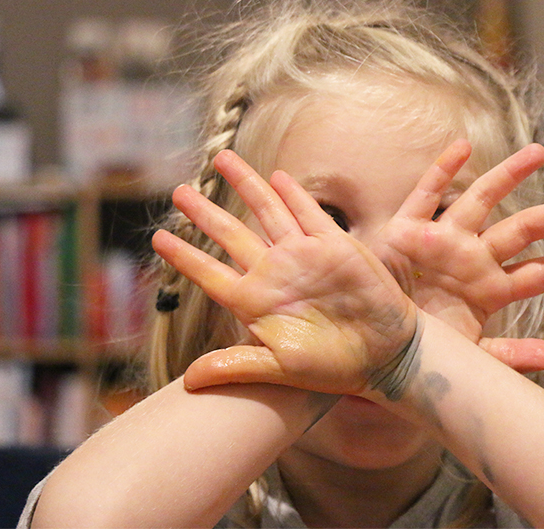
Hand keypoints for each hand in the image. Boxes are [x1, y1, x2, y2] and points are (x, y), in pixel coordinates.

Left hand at [152, 150, 417, 393]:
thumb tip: (188, 384)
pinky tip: (277, 177)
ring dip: (246, 185)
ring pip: (267, 212)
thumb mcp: (280, 369)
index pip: (210, 272)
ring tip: (222, 159)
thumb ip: (236, 366)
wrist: (385, 356)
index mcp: (256, 303)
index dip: (185, 255)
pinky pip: (309, 214)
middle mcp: (275, 274)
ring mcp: (304, 257)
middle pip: (231, 234)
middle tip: (179, 191)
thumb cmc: (333, 367)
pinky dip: (294, 194)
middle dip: (205, 212)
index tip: (158, 239)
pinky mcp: (334, 246)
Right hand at [375, 140, 543, 363]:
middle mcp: (469, 260)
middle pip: (519, 232)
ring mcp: (440, 242)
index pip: (538, 275)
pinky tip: (461, 148)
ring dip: (506, 178)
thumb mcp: (466, 356)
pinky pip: (424, 196)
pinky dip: (440, 172)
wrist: (368, 343)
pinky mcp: (405, 231)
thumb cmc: (416, 350)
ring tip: (538, 154)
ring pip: (479, 202)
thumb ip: (508, 355)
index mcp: (487, 290)